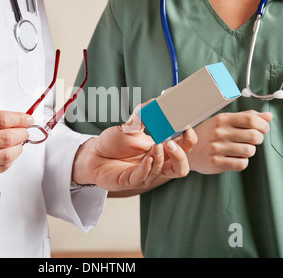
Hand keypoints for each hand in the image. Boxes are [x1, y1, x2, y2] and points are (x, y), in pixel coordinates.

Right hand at [0, 111, 33, 189]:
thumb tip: (10, 121)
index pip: (1, 119)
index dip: (20, 119)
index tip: (28, 119)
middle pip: (7, 137)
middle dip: (22, 133)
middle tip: (26, 131)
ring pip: (6, 155)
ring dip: (18, 148)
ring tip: (19, 144)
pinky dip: (9, 161)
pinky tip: (10, 155)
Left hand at [72, 103, 196, 193]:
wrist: (93, 154)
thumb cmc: (113, 142)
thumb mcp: (130, 126)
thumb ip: (143, 114)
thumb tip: (155, 101)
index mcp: (161, 150)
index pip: (184, 148)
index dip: (189, 139)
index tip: (187, 126)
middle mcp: (157, 164)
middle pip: (181, 167)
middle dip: (181, 154)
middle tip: (171, 142)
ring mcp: (145, 174)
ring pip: (165, 172)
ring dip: (162, 158)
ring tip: (156, 145)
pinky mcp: (131, 181)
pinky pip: (144, 177)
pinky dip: (148, 167)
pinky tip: (147, 158)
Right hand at [187, 110, 272, 173]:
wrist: (185, 151)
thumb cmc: (207, 135)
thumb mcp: (223, 121)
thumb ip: (246, 117)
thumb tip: (268, 116)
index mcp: (222, 119)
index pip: (251, 120)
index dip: (263, 125)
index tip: (263, 129)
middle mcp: (219, 132)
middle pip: (254, 136)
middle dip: (258, 139)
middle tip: (251, 141)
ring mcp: (217, 148)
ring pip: (249, 151)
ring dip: (249, 152)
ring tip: (240, 150)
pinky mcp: (216, 162)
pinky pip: (241, 164)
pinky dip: (241, 162)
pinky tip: (233, 158)